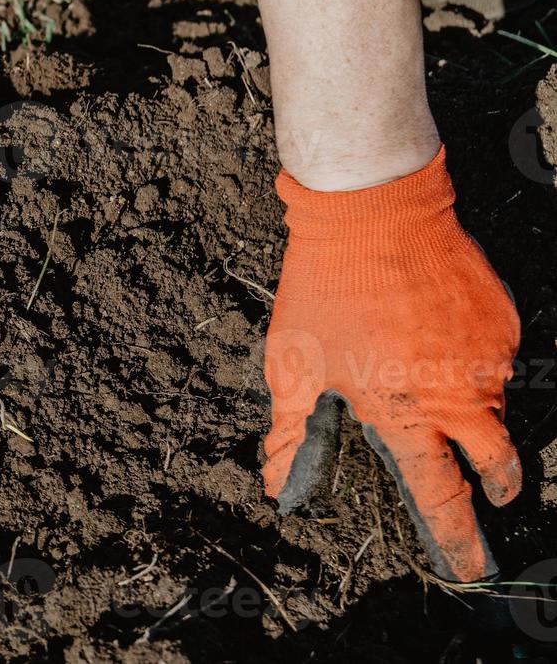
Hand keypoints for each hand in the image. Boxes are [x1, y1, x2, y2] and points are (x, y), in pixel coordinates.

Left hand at [262, 146, 520, 581]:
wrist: (374, 213)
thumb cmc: (324, 293)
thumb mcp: (294, 367)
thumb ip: (293, 434)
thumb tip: (277, 486)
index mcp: (404, 414)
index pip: (439, 495)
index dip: (455, 538)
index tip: (469, 568)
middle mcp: (459, 394)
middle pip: (495, 461)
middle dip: (495, 484)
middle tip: (488, 490)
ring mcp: (490, 357)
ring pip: (494, 404)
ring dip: (471, 409)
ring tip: (429, 377)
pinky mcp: (504, 322)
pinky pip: (497, 358)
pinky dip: (472, 361)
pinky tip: (435, 334)